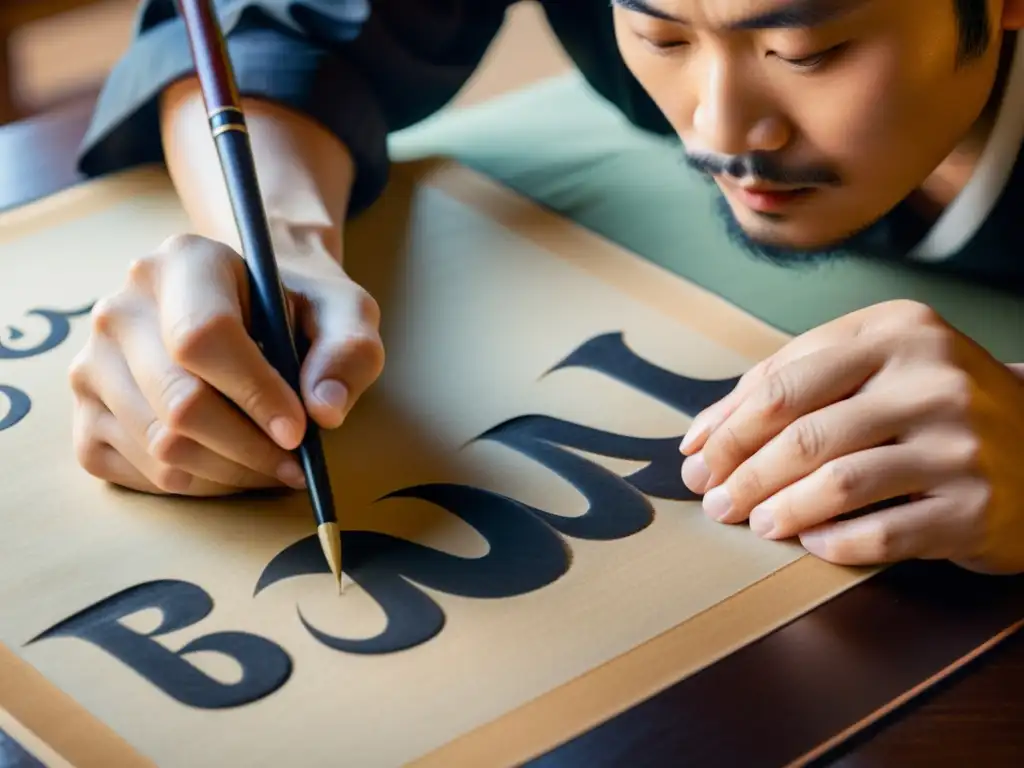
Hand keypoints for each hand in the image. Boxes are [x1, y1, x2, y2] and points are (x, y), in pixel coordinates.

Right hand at [69, 233, 384, 495]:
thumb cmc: (298, 311)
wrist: (252, 310)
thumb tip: (323, 411)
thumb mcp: (345, 313)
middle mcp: (122, 307)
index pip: (203, 337)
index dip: (255, 395)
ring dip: (230, 474)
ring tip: (273, 466)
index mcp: (184, 262)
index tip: (298, 432)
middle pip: (179, 403)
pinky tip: (232, 466)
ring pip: (159, 448)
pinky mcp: (85, 415)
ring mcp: (93, 363)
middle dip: (250, 449)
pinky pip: (139, 474)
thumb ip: (348, 352)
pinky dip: (197, 485)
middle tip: (295, 464)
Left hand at [679, 300, 1023, 574]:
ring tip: (754, 522)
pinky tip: (810, 541)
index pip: (783, 381)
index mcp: (896, 331)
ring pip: (838, 481)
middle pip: (803, 432)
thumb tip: (699, 440)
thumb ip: (787, 388)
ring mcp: (960, 441)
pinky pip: (883, 532)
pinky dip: (833, 542)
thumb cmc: (928, 409)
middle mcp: (933, 377)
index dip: (727, 427)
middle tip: (713, 500)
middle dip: (742, 473)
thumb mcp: (870, 372)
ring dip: (780, 509)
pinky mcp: (976, 505)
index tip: (696, 458)